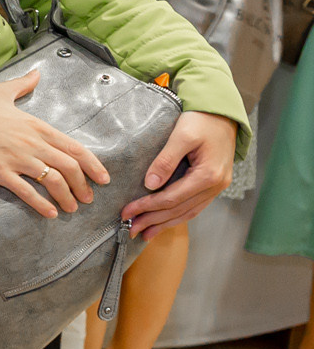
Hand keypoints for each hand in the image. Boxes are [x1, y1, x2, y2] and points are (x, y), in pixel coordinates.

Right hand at [0, 71, 111, 218]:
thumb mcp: (3, 91)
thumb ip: (24, 85)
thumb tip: (36, 73)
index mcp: (37, 126)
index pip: (75, 148)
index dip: (93, 165)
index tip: (103, 177)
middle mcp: (33, 144)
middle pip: (70, 168)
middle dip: (83, 186)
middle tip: (88, 198)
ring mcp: (17, 159)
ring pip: (54, 182)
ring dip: (67, 197)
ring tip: (71, 208)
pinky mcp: (0, 172)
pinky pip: (27, 192)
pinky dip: (42, 205)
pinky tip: (50, 214)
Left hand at [125, 110, 236, 237]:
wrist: (223, 114)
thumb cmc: (201, 121)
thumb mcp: (181, 135)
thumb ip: (165, 160)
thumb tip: (149, 185)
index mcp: (208, 175)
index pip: (171, 198)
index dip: (147, 207)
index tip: (126, 212)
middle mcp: (215, 186)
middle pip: (179, 210)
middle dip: (153, 220)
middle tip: (130, 230)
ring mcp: (217, 187)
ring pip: (188, 212)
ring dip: (165, 224)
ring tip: (145, 234)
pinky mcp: (213, 185)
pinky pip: (194, 206)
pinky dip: (178, 216)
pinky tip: (164, 222)